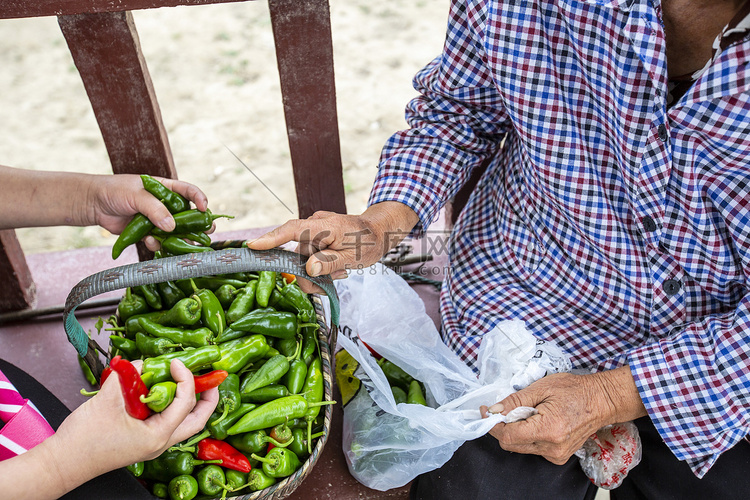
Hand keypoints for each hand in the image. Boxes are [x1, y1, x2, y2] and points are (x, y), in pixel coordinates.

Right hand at [42, 359, 217, 495]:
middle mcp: (160, 443)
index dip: (186, 379)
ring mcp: (153, 444)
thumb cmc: (83, 439)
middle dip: (208, 398)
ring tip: (190, 381)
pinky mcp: (144, 441)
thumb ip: (128, 377)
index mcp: (157, 436)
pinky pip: (169, 422)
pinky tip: (165, 390)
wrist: (63, 462)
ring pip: (185, 424)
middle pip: (198, 421)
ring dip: (192, 402)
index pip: (185, 404)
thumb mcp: (107, 400)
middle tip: (210, 377)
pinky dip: (173, 405)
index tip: (177, 363)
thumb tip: (143, 363)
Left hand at [87, 174, 207, 238]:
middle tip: (206, 232)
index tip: (204, 209)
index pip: (189, 191)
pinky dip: (158, 243)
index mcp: (166, 189)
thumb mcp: (136, 195)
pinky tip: (149, 241)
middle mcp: (165, 204)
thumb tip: (171, 226)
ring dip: (181, 238)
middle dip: (199, 224)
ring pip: (176, 231)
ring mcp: (157, 219)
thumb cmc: (115, 191)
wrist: (94, 204)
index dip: (200, 199)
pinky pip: (160, 240)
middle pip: (189, 215)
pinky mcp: (148, 232)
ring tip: (183, 244)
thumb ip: (155, 209)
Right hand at [248, 201, 417, 291]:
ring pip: (303, 259)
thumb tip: (309, 269)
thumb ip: (330, 263)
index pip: (292, 230)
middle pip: (297, 255)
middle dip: (309, 275)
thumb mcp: (353, 257)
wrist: (379, 232)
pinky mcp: (315, 236)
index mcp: (324, 226)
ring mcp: (314, 230)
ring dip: (318, 272)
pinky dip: (319, 266)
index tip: (252, 246)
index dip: (271, 239)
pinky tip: (336, 269)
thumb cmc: (369, 242)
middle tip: (328, 286)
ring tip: (340, 273)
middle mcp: (315, 225)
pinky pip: (309, 255)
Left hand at [479, 367, 645, 464]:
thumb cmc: (575, 390)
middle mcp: (552, 447)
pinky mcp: (559, 456)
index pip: (508, 436)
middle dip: (502, 427)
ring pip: (521, 447)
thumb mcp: (541, 388)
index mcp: (548, 430)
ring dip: (515, 430)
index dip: (492, 424)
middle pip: (511, 444)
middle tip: (502, 409)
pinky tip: (536, 421)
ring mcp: (556, 454)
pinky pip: (533, 448)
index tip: (485, 411)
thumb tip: (494, 410)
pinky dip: (527, 435)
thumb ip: (515, 401)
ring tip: (526, 412)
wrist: (602, 400)